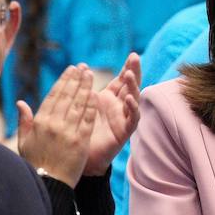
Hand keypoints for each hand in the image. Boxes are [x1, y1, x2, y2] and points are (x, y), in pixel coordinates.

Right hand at [17, 64, 96, 185]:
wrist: (48, 184)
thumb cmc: (34, 163)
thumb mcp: (24, 142)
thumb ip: (24, 121)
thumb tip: (21, 102)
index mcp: (40, 122)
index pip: (54, 96)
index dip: (63, 81)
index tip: (70, 70)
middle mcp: (54, 124)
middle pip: (67, 96)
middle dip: (76, 80)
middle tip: (83, 67)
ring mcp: (68, 132)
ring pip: (78, 105)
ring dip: (85, 88)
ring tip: (90, 75)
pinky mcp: (80, 141)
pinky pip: (87, 120)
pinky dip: (91, 106)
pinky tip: (96, 95)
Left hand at [84, 54, 141, 176]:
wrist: (81, 159)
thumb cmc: (80, 132)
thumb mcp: (80, 105)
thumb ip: (81, 88)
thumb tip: (80, 67)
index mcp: (108, 99)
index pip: (120, 80)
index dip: (127, 68)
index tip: (131, 55)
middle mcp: (119, 106)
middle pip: (130, 86)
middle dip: (134, 71)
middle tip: (135, 57)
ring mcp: (123, 118)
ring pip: (133, 99)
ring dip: (132, 86)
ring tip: (129, 75)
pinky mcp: (125, 131)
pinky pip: (132, 118)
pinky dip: (133, 108)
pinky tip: (129, 98)